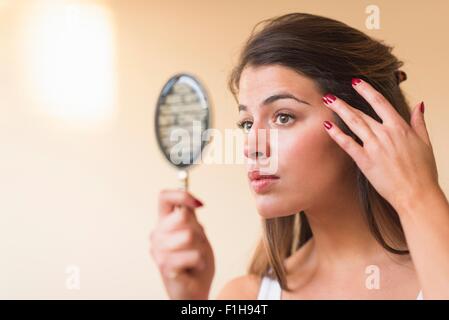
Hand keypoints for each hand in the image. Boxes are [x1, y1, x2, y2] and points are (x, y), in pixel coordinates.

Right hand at [150, 190, 214, 298]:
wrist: (196, 291)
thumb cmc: (196, 263)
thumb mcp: (197, 235)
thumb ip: (191, 218)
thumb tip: (189, 202)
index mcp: (163, 224)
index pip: (164, 198)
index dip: (182, 195)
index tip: (199, 204)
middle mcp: (157, 235)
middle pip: (182, 216)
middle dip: (198, 230)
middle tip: (197, 244)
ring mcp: (159, 251)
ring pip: (190, 235)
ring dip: (200, 248)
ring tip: (195, 258)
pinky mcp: (165, 266)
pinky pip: (193, 254)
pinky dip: (200, 261)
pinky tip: (194, 267)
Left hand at [321, 78, 439, 211]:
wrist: (416, 194)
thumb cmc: (423, 171)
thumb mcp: (425, 142)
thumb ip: (419, 122)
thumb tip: (419, 105)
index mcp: (400, 127)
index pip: (380, 102)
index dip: (366, 90)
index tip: (356, 82)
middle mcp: (385, 134)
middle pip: (361, 112)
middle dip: (344, 101)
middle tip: (330, 94)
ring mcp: (374, 146)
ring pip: (353, 123)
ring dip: (339, 111)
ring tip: (327, 101)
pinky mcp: (365, 160)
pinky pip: (348, 144)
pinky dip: (337, 134)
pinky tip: (327, 126)